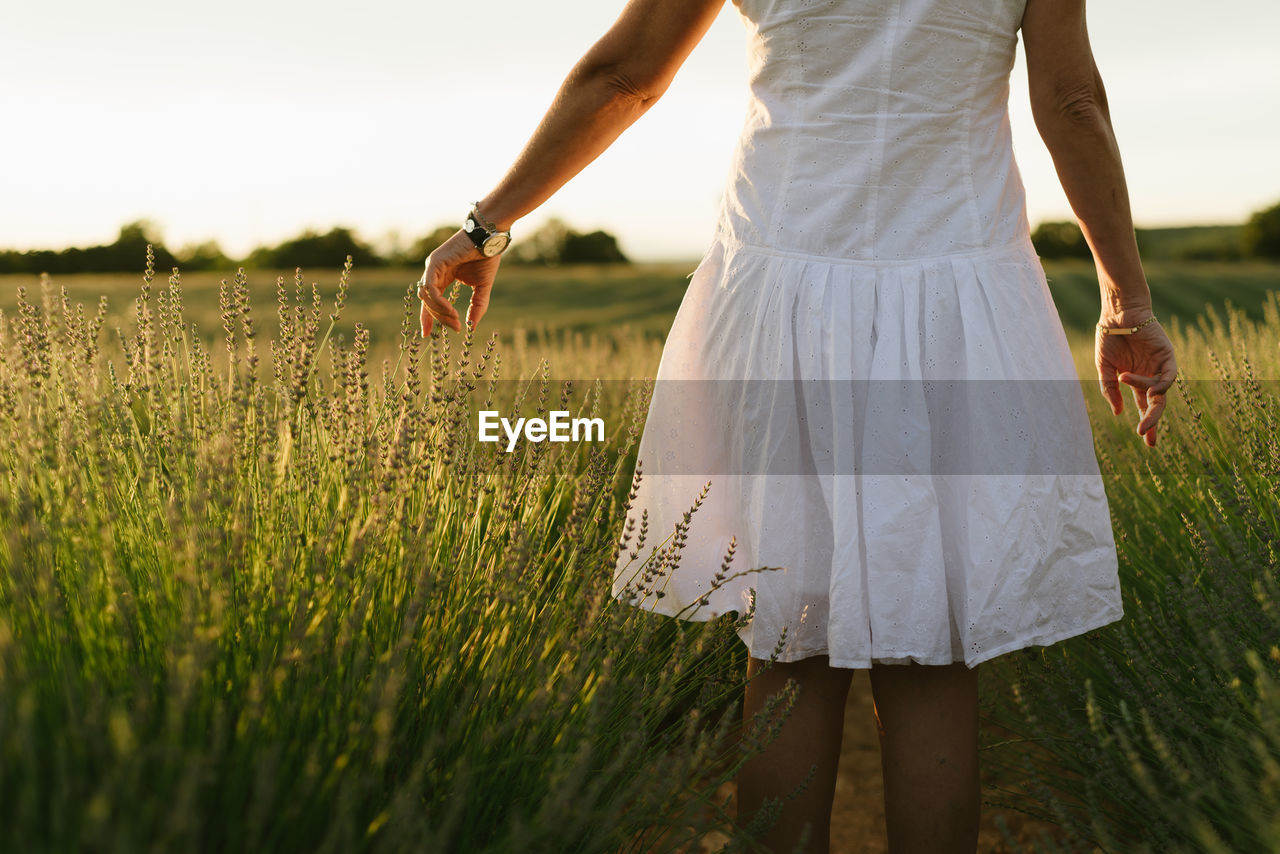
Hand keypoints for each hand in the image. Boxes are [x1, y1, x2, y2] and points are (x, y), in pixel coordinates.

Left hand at [417, 230, 502, 335]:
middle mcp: (434, 272)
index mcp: (442, 277)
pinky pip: (431, 288)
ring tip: (456, 319)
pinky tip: (450, 310)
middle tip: (456, 328)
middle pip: (427, 302)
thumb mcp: (482, 288)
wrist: (490, 238)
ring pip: (426, 296)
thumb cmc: (487, 258)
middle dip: (439, 319)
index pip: (429, 301)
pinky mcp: (435, 262)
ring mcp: (432, 266)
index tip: (427, 335)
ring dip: (439, 312)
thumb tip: (472, 327)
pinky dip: (438, 302)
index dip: (427, 318)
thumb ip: (477, 306)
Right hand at [1095, 310, 1177, 447]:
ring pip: (1160, 392)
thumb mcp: (1104, 368)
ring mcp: (1160, 366)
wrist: (1117, 314)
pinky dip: (1161, 385)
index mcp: (1136, 381)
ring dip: (1148, 397)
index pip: (1144, 406)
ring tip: (1130, 385)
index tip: (1146, 442)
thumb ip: (1110, 389)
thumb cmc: (1110, 337)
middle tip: (1146, 437)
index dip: (1147, 423)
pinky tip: (1151, 391)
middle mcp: (1150, 376)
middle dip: (1153, 421)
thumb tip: (1118, 413)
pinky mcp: (1167, 355)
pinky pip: (1169, 375)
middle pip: (1156, 404)